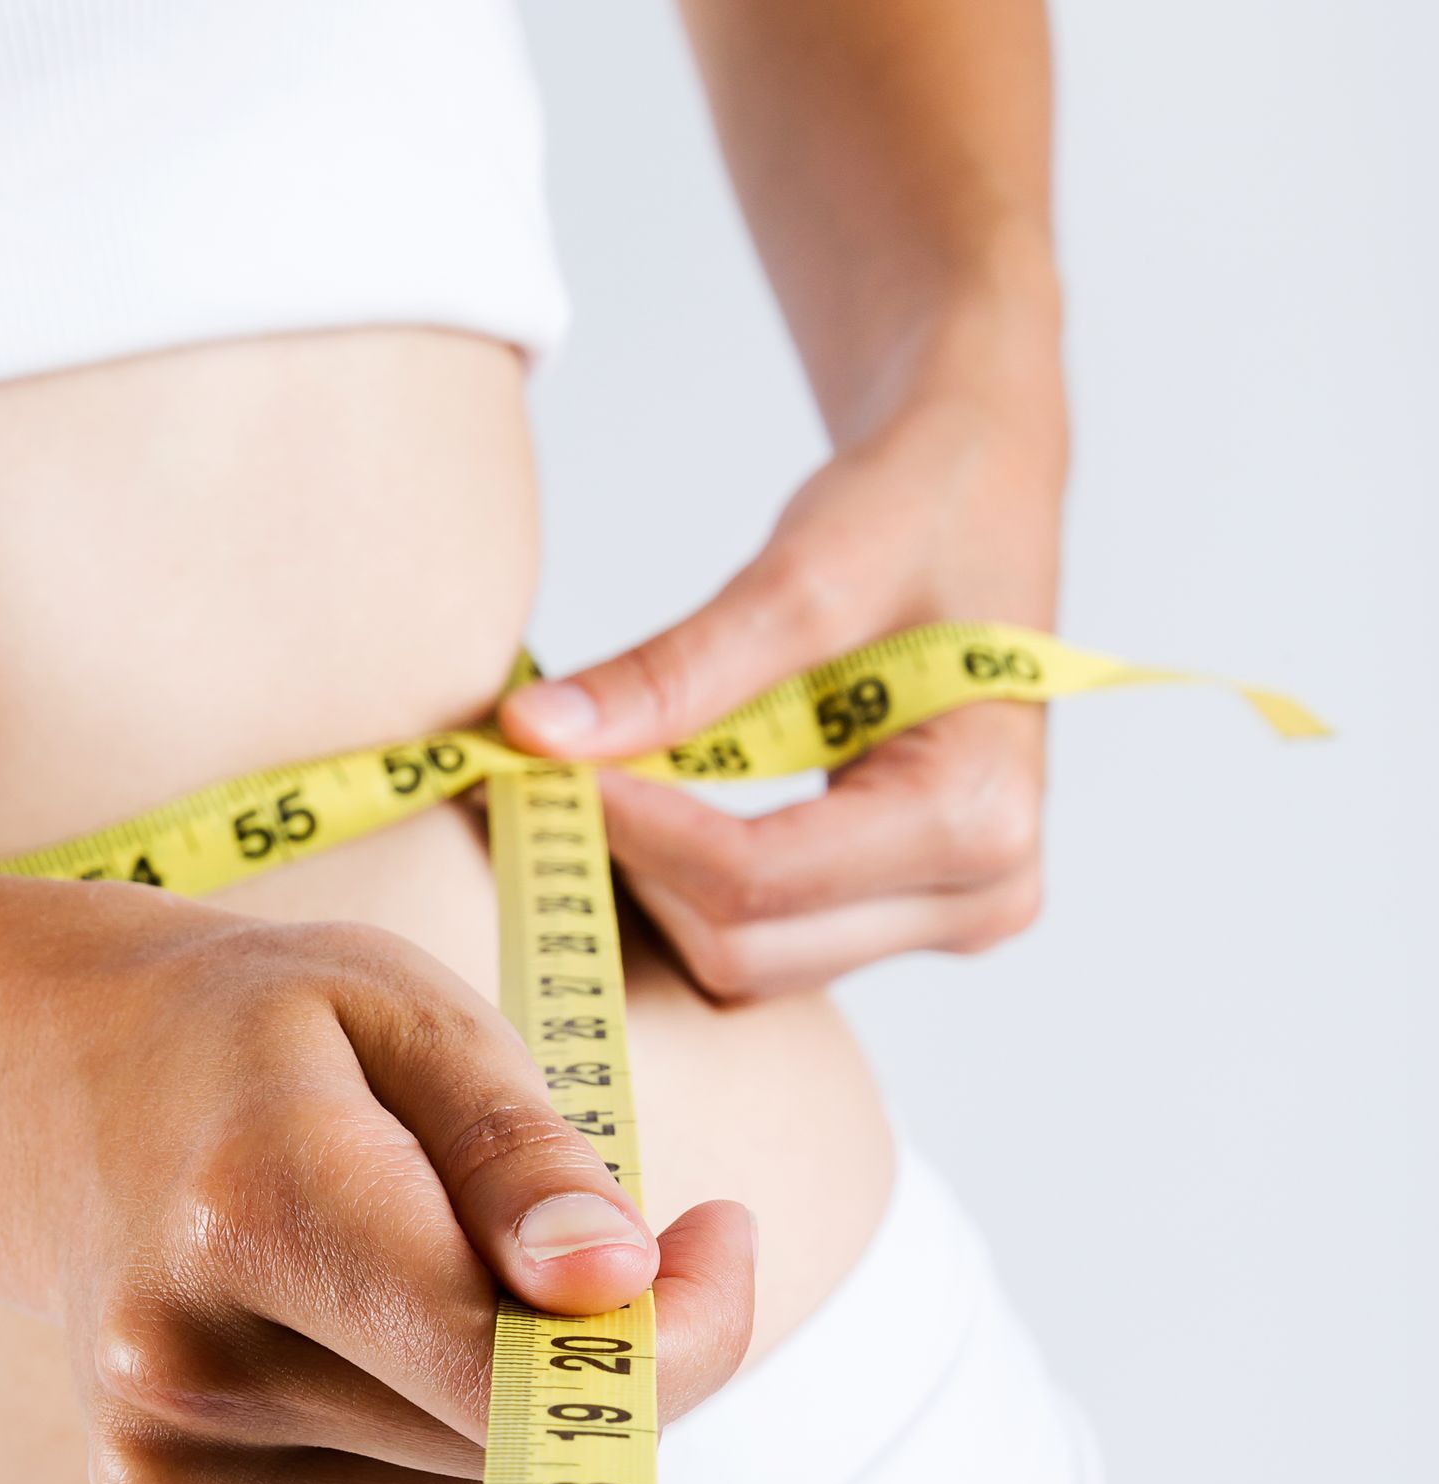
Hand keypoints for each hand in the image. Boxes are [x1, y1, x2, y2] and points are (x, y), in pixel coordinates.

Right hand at [18, 895, 752, 1483]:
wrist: (69, 1106)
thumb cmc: (271, 1054)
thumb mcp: (413, 1017)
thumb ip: (524, 1152)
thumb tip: (612, 1280)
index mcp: (253, 1210)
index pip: (514, 1372)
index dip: (671, 1342)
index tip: (714, 1242)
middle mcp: (183, 1367)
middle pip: (507, 1456)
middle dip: (602, 1369)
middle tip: (577, 1246)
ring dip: (518, 1439)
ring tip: (450, 1304)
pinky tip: (395, 1398)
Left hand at [500, 383, 1065, 998]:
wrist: (983, 488)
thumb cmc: (922, 510)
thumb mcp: (801, 575)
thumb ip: (672, 671)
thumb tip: (530, 734)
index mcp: (977, 815)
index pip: (755, 877)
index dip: (632, 827)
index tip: (540, 759)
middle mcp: (982, 893)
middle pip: (745, 947)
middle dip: (637, 865)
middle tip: (554, 775)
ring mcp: (951, 918)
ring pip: (746, 965)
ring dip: (657, 884)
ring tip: (602, 780)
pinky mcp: (907, 915)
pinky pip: (767, 943)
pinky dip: (690, 886)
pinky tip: (655, 807)